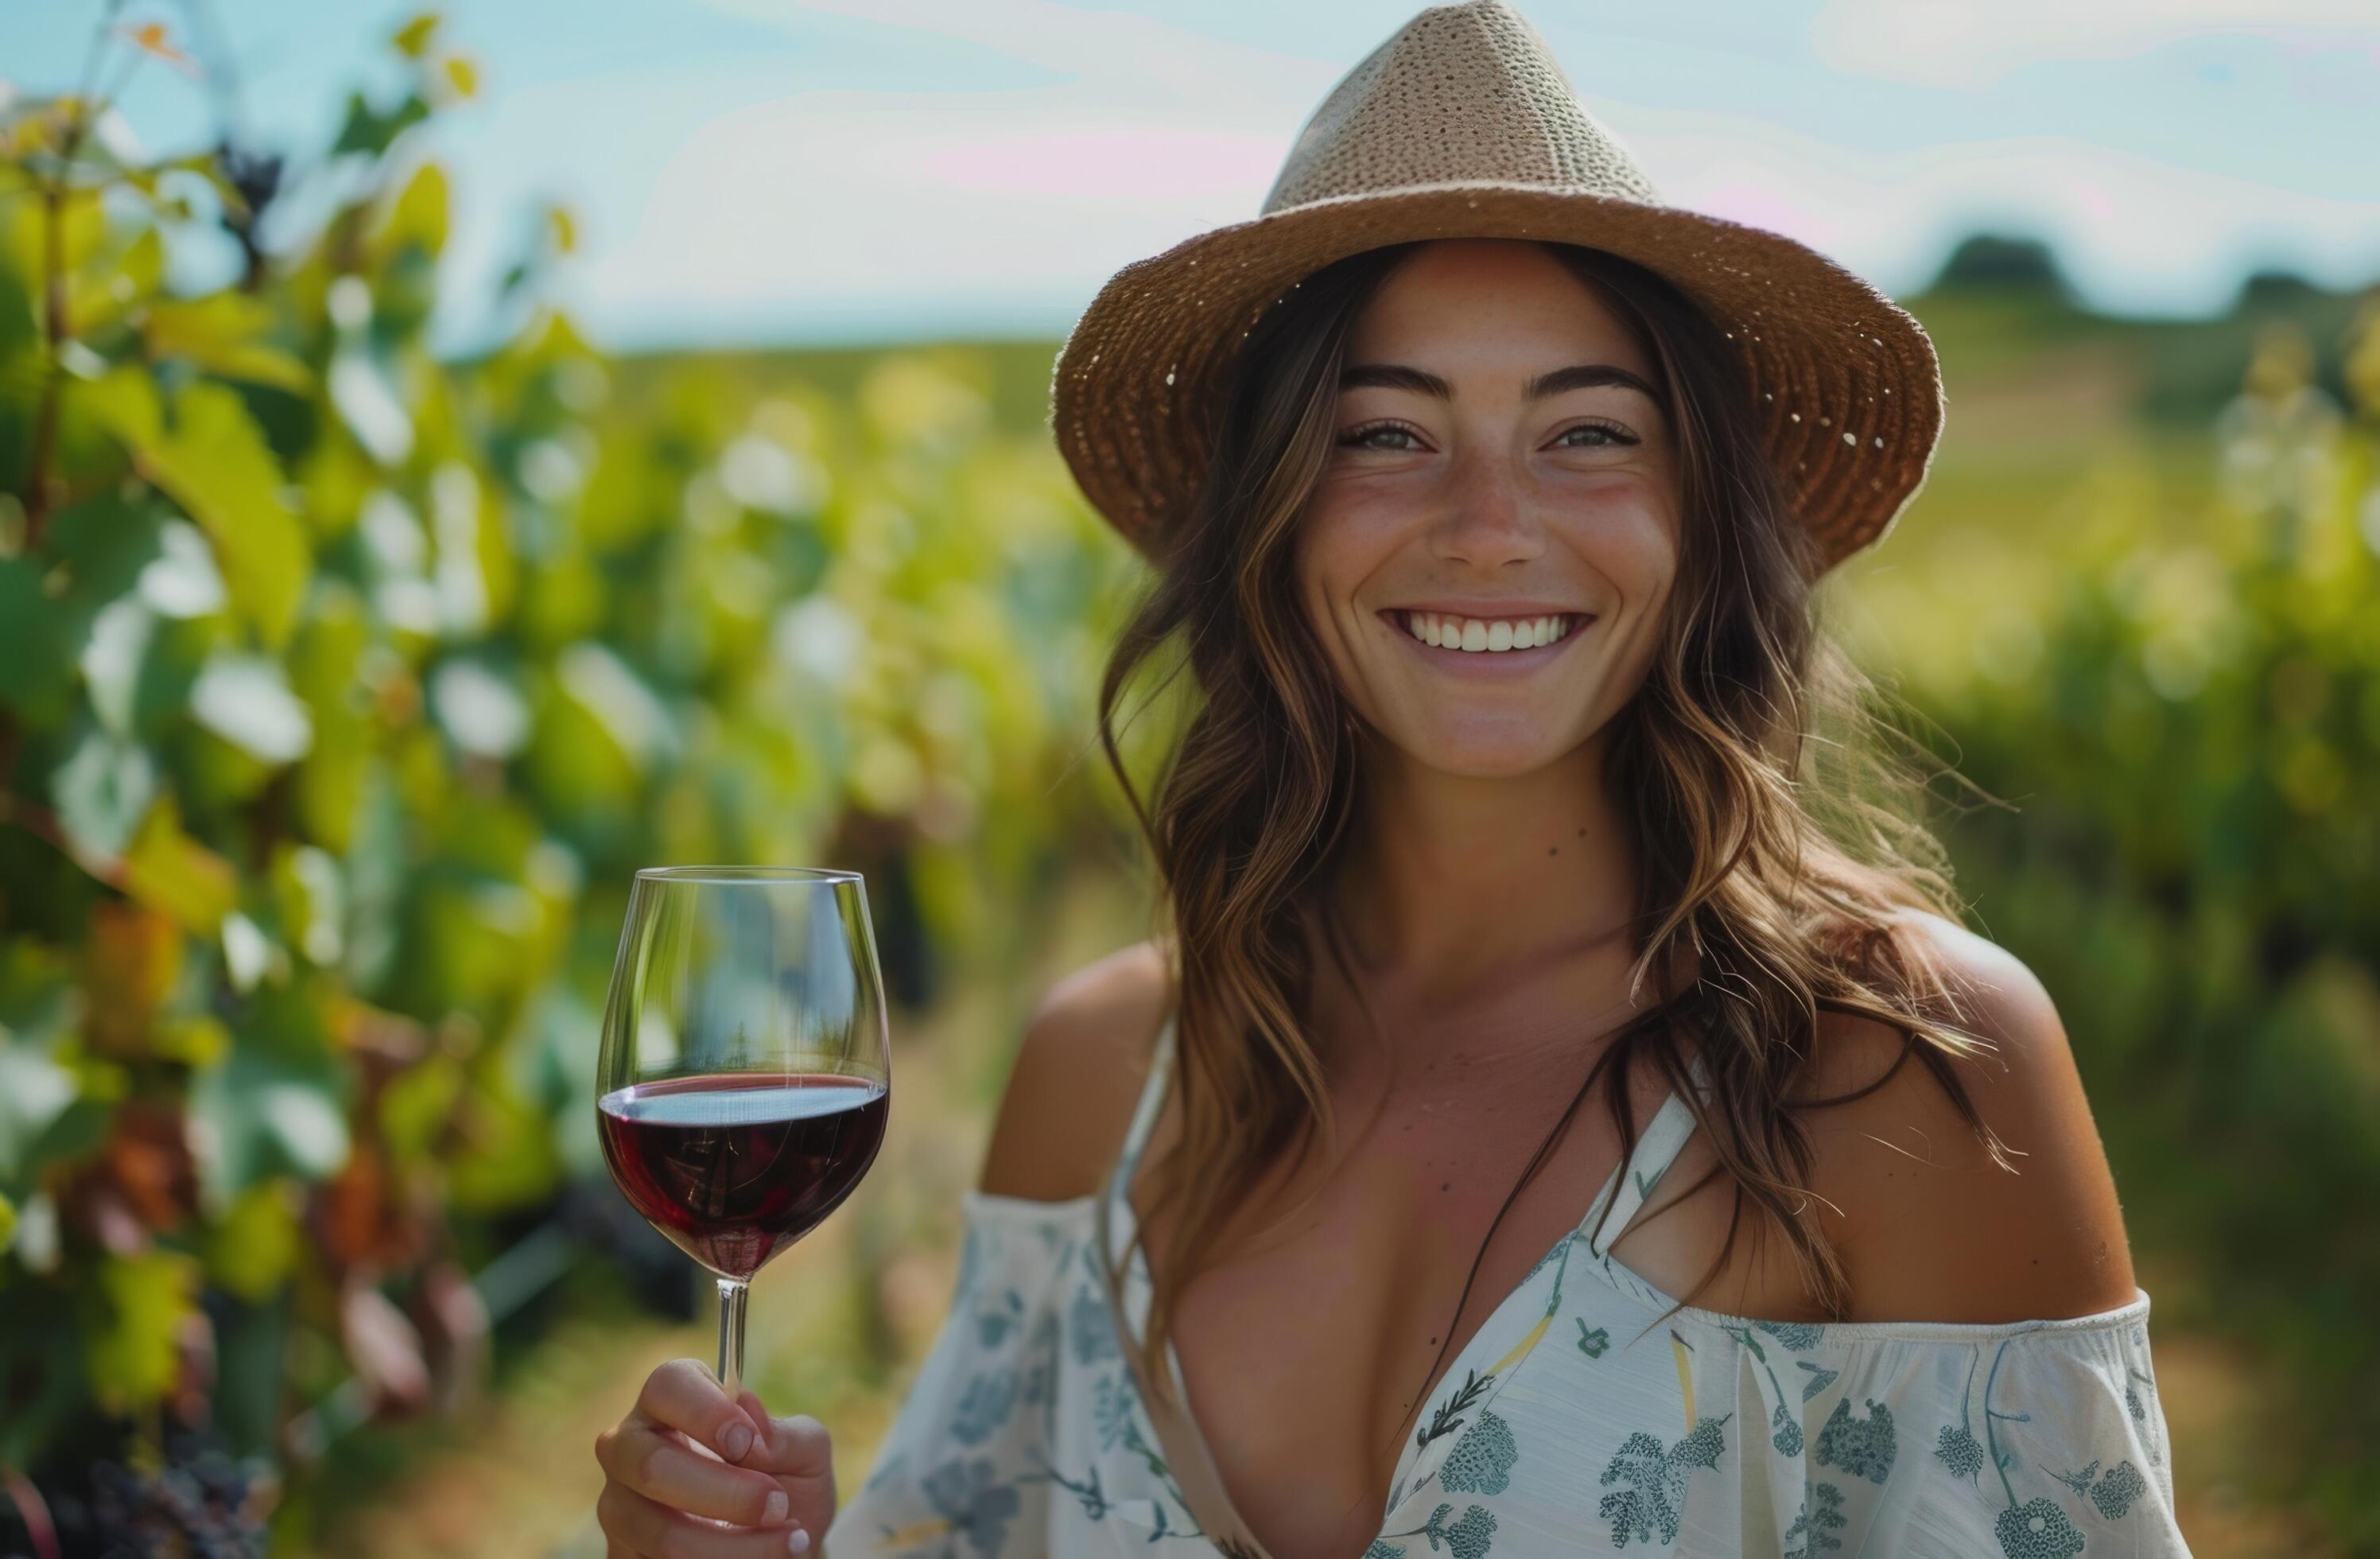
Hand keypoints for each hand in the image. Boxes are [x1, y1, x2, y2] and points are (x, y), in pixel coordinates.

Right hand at [595, 1359, 836, 1556]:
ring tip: (787, 1542)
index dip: (705, 1413)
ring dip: (734, 1546)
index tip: (746, 1442)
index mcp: (672, 1403)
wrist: (783, 1548)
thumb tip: (751, 1418)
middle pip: (650, 1463)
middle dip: (726, 1493)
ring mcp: (620, 1506)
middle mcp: (631, 1449)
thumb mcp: (806, 1453)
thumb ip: (786, 1435)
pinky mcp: (624, 1555)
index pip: (667, 1386)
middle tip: (778, 1506)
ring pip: (662, 1533)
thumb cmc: (787, 1485)